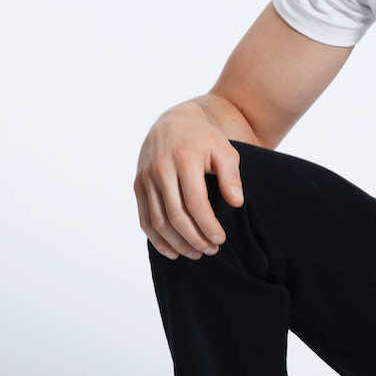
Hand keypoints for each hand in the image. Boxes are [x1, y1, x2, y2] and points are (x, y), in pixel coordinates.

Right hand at [134, 102, 243, 259]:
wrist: (175, 122)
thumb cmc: (204, 139)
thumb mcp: (225, 151)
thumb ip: (231, 176)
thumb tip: (236, 203)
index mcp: (184, 159)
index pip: (195, 202)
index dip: (207, 225)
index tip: (220, 239)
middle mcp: (161, 169)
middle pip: (175, 215)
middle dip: (194, 238)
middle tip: (210, 250)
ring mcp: (146, 177)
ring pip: (158, 220)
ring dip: (176, 242)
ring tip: (196, 253)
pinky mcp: (138, 184)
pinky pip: (144, 218)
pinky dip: (156, 239)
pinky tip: (173, 251)